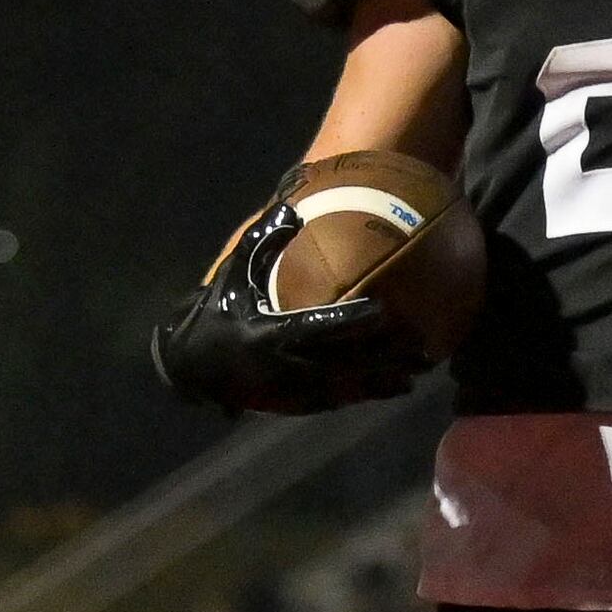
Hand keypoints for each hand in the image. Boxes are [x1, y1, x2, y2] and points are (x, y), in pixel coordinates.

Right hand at [149, 204, 426, 416]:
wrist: (190, 366)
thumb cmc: (216, 312)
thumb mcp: (234, 274)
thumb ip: (262, 242)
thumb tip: (289, 208)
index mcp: (270, 333)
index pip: (317, 325)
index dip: (351, 320)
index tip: (383, 311)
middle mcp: (284, 366)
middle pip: (343, 362)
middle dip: (383, 357)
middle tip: (421, 347)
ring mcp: (290, 389)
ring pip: (345, 387)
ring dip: (383, 381)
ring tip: (418, 373)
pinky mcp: (293, 403)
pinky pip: (336, 400)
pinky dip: (365, 395)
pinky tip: (393, 389)